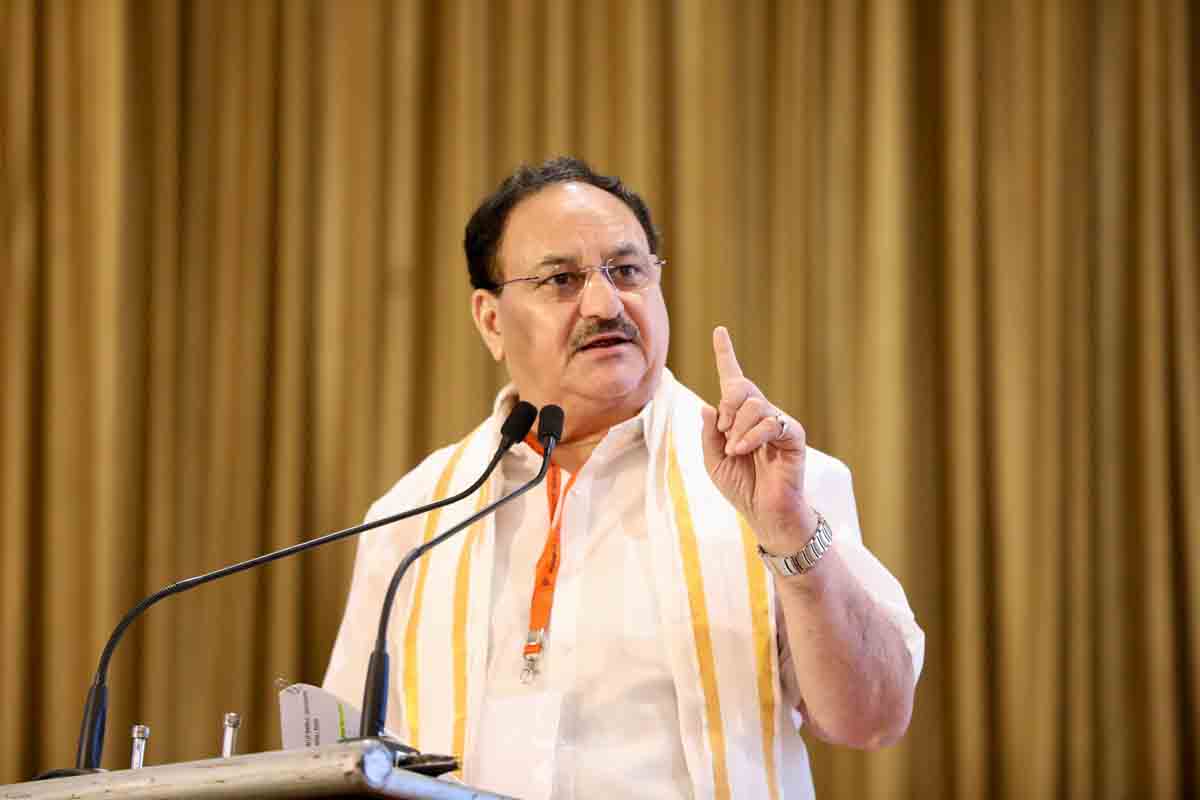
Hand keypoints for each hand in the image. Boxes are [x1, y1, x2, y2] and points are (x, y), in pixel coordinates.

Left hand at [700, 326, 817, 551]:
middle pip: (741, 387)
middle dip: (727, 406)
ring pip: (754, 405)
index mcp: (739, 417)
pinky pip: (771, 423)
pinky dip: (752, 436)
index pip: (733, 379)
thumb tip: (709, 405)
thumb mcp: (712, 460)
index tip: (719, 331)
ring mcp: (779, 423)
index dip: (726, 354)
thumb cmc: (741, 487)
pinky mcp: (794, 435)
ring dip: (737, 429)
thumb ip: (709, 433)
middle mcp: (761, 414)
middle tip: (724, 434)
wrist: (765, 513)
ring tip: (735, 450)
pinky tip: (742, 450)